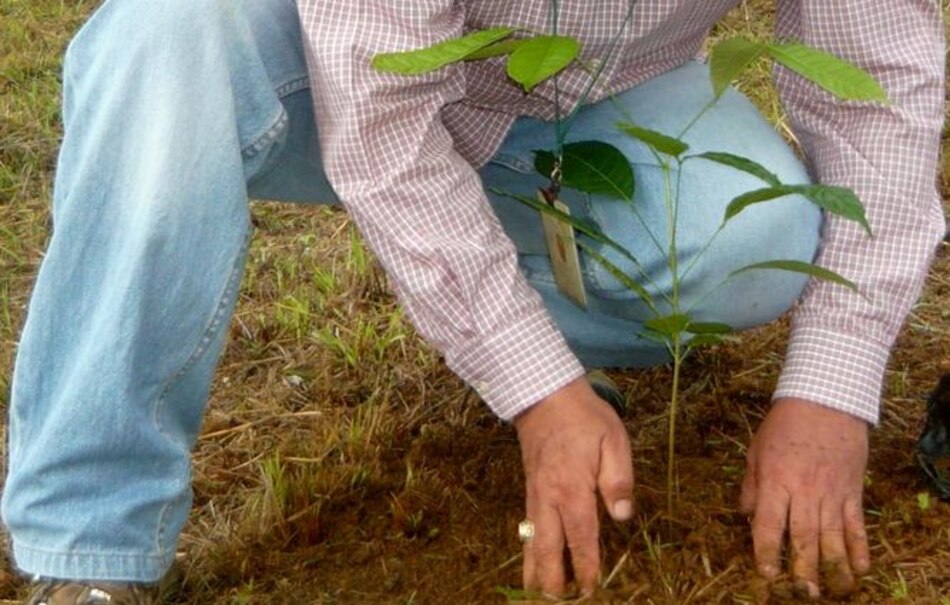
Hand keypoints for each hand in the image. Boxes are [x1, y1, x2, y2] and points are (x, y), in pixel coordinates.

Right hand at [513, 377, 633, 596]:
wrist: (544, 394)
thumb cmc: (585, 417)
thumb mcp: (613, 440)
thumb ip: (618, 480)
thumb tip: (622, 517)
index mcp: (572, 489)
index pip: (581, 538)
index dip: (586, 567)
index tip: (590, 590)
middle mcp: (548, 498)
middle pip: (547, 548)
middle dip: (552, 579)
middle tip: (557, 603)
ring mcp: (534, 494)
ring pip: (531, 541)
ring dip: (534, 570)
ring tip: (536, 595)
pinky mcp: (529, 488)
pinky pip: (527, 527)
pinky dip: (528, 549)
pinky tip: (531, 560)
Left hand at [741, 398, 870, 598]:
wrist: (826, 401)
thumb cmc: (785, 424)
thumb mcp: (756, 451)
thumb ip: (752, 486)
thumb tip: (748, 516)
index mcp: (776, 481)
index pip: (769, 525)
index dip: (767, 552)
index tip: (766, 574)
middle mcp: (804, 492)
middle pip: (804, 537)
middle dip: (802, 568)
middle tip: (801, 592)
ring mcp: (832, 493)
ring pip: (833, 537)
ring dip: (833, 567)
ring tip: (832, 590)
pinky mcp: (853, 491)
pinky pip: (857, 525)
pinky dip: (860, 548)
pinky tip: (861, 569)